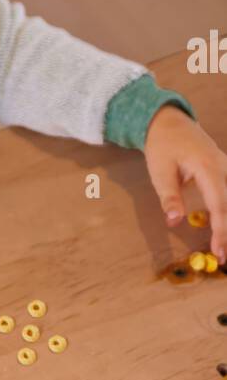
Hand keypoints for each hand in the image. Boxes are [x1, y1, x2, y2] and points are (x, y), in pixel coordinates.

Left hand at [144, 106, 226, 261]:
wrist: (169, 122)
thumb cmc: (162, 146)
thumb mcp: (160, 171)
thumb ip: (169, 197)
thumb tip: (175, 222)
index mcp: (208, 168)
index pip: (219, 205)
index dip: (221, 231)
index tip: (218, 253)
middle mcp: (224, 167)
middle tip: (222, 257)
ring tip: (224, 246)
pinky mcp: (225, 170)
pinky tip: (224, 228)